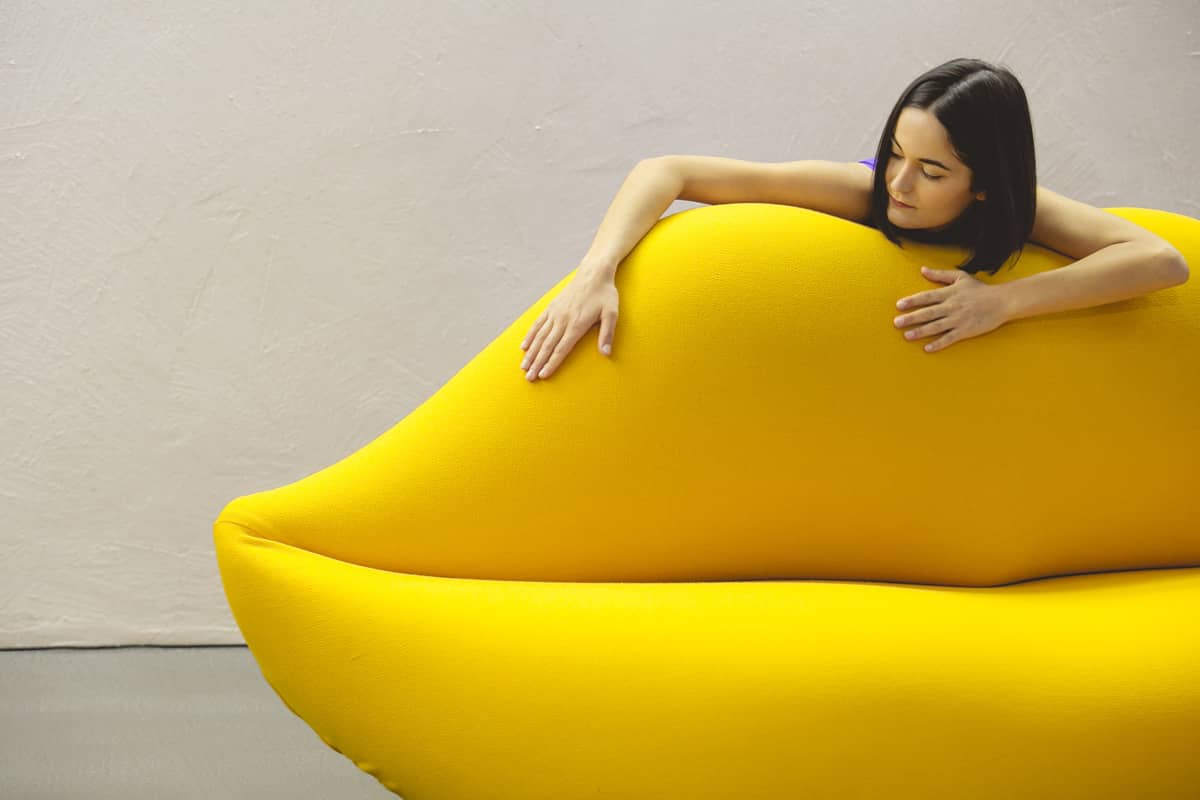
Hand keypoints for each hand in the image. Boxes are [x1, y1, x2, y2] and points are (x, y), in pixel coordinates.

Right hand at [520, 271, 618, 380]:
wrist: (593, 273)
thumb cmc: (605, 294)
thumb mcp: (612, 313)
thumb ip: (607, 334)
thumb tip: (606, 353)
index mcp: (577, 324)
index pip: (561, 349)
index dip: (551, 363)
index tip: (543, 375)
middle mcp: (562, 320)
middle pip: (547, 346)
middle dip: (537, 363)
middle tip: (529, 378)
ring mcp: (555, 313)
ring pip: (540, 337)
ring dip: (531, 353)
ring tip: (523, 366)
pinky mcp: (551, 307)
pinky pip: (538, 324)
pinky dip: (530, 336)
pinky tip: (524, 346)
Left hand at [893, 266, 1009, 352]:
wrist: (1002, 301)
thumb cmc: (980, 289)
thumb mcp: (961, 277)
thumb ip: (940, 275)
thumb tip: (922, 270)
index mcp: (949, 294)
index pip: (927, 297)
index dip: (912, 301)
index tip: (899, 305)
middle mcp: (951, 307)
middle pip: (928, 313)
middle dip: (911, 318)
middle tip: (896, 323)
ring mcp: (958, 320)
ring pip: (936, 326)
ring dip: (920, 332)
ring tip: (907, 336)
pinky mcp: (966, 331)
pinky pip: (950, 338)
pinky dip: (939, 344)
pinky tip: (927, 348)